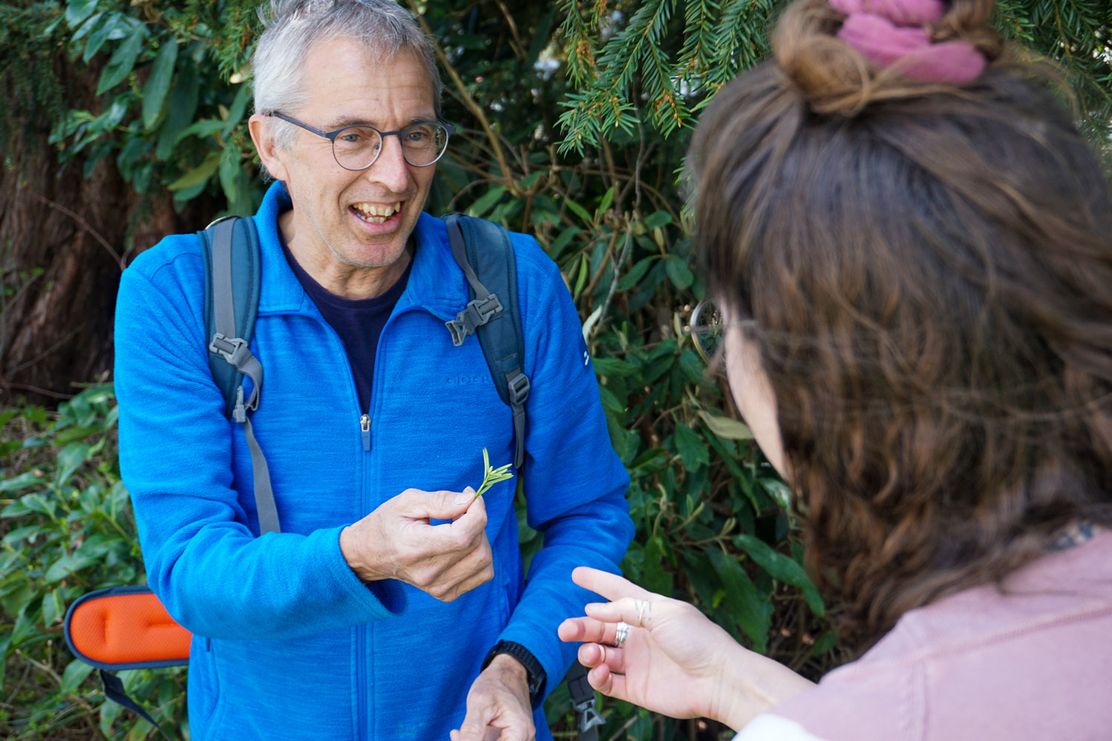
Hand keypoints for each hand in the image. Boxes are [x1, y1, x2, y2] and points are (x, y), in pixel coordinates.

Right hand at [339, 487, 492, 600]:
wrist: (370, 555)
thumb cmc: (388, 523)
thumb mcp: (408, 501)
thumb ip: (441, 500)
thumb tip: (470, 499)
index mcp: (415, 547)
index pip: (462, 536)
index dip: (476, 513)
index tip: (471, 498)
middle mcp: (427, 573)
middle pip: (476, 548)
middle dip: (478, 521)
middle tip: (461, 510)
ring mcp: (437, 587)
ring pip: (484, 561)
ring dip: (481, 538)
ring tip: (461, 527)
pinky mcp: (446, 594)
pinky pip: (483, 574)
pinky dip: (480, 556)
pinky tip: (464, 546)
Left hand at [450, 654, 534, 740]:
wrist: (507, 671)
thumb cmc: (495, 683)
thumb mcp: (479, 704)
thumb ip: (471, 732)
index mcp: (520, 733)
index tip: (458, 736)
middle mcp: (524, 739)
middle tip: (456, 734)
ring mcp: (519, 740)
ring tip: (457, 733)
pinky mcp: (511, 739)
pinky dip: (477, 740)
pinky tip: (463, 733)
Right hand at [557, 567, 813, 729]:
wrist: (718, 680)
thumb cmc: (698, 640)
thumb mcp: (662, 612)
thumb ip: (626, 609)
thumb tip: (594, 609)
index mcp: (648, 611)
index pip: (617, 592)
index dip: (597, 582)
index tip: (575, 573)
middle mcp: (639, 635)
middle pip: (600, 627)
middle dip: (581, 626)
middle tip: (565, 629)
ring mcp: (637, 662)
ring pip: (599, 654)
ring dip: (588, 651)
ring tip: (591, 654)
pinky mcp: (636, 687)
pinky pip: (607, 682)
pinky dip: (598, 677)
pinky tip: (601, 671)